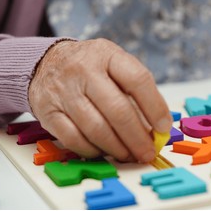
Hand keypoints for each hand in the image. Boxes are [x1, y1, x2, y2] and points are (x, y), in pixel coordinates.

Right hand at [28, 38, 172, 161]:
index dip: (155, 107)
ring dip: (117, 148)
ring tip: (129, 155)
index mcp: (107, 55)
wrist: (46, 62)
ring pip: (96, 128)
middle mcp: (84, 70)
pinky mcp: (48, 111)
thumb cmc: (91, 67)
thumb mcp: (115, 63)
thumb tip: (156, 128)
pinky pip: (73, 139)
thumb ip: (135, 90)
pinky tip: (104, 151)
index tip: (164, 127)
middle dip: (137, 138)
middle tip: (147, 152)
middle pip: (117, 110)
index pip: (138, 80)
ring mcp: (63, 91)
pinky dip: (92, 150)